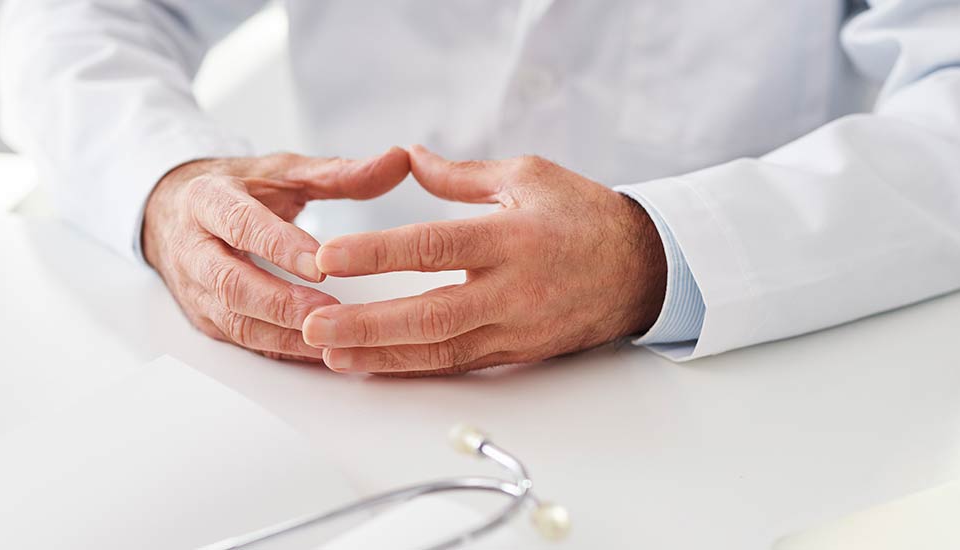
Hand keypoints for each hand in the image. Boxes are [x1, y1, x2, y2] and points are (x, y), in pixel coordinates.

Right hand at [142, 148, 409, 361]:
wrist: (175, 213)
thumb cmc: (239, 190)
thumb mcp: (283, 171)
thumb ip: (339, 172)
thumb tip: (397, 160)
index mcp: (208, 200)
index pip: (241, 224)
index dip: (279, 246)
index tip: (320, 264)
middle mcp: (194, 248)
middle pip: (231, 282)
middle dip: (280, 302)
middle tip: (330, 312)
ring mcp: (196, 290)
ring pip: (235, 321)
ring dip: (284, 335)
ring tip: (332, 339)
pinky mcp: (206, 320)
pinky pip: (244, 342)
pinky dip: (282, 352)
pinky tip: (320, 353)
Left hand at [301, 146, 666, 373]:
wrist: (645, 269)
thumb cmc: (586, 216)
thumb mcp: (529, 176)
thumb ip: (461, 175)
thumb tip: (409, 158)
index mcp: (511, 237)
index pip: (433, 247)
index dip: (376, 254)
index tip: (328, 256)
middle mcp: (512, 290)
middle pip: (429, 316)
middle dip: (366, 325)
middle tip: (314, 326)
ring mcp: (516, 328)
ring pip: (440, 352)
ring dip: (381, 356)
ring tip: (329, 354)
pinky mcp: (518, 352)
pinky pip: (459, 366)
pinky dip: (413, 368)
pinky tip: (375, 365)